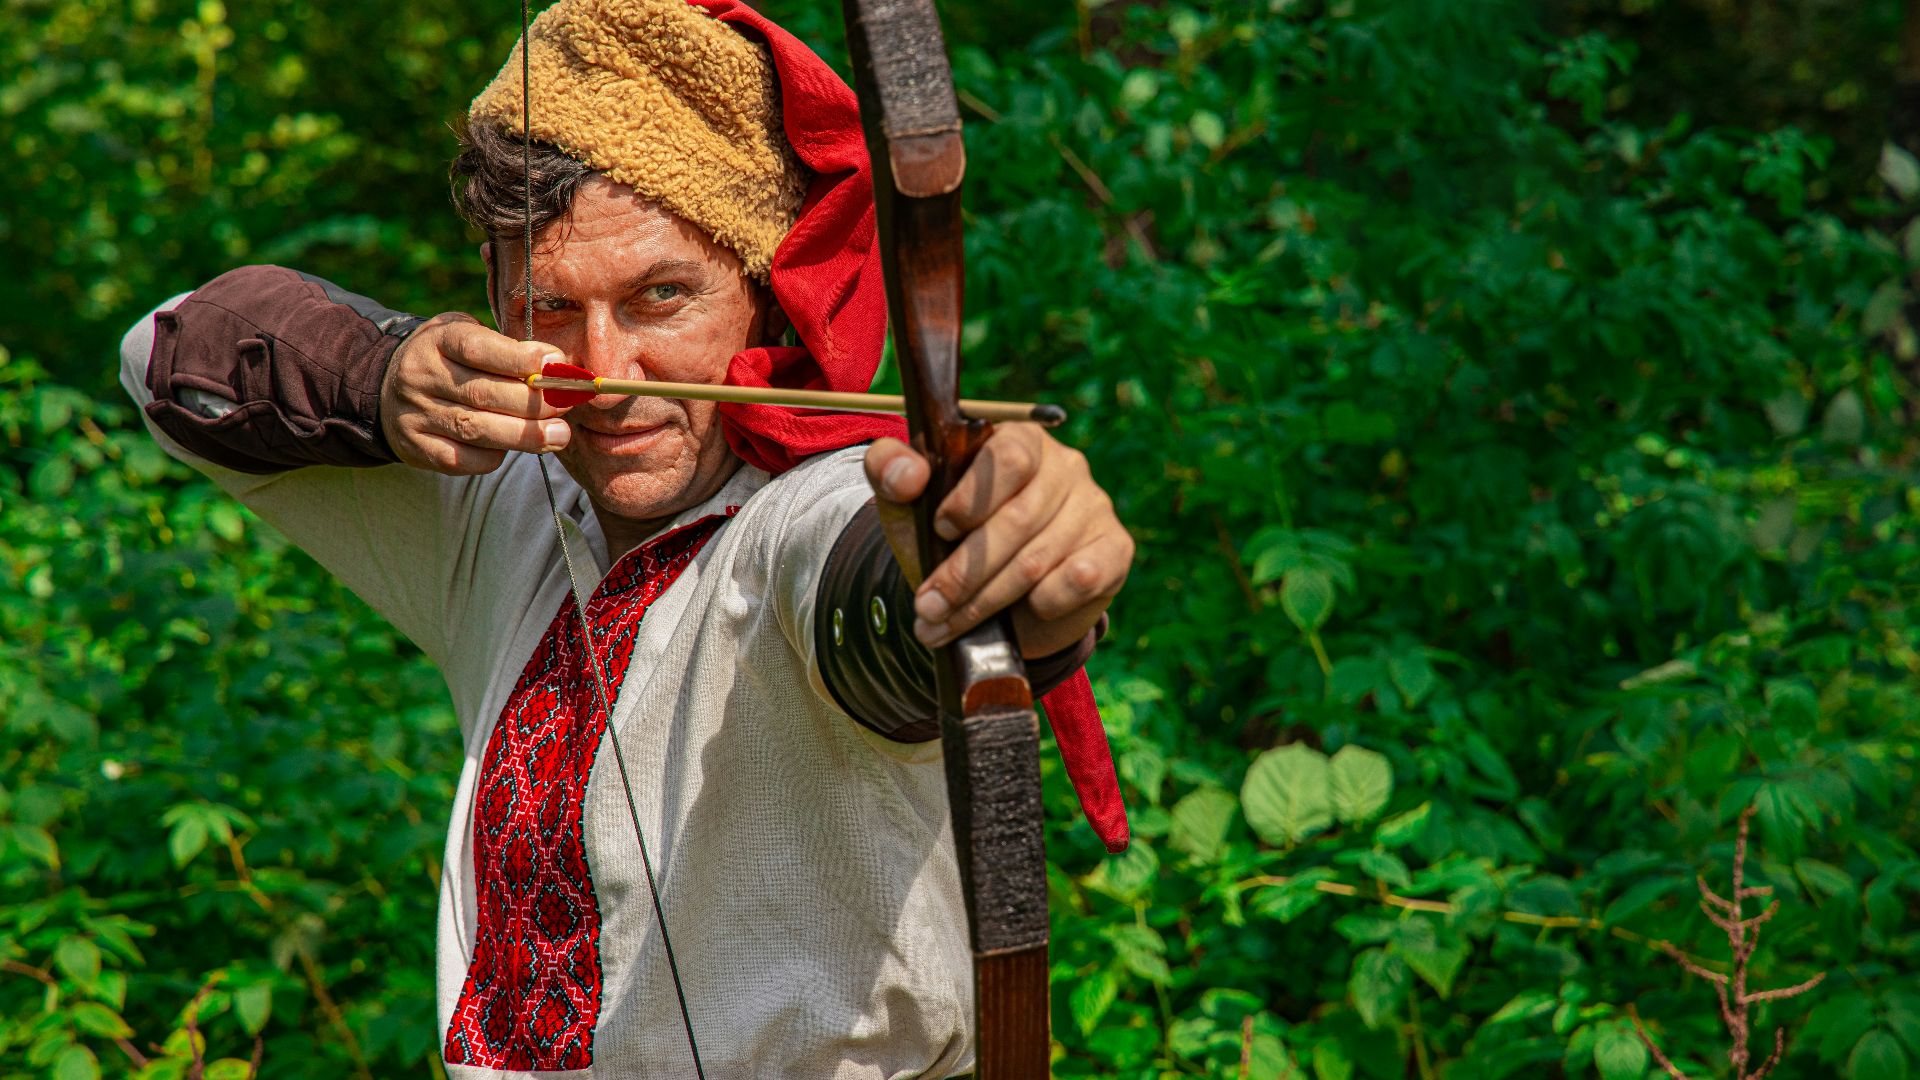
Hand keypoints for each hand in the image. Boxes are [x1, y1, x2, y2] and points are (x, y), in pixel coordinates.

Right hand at [380, 313, 570, 474]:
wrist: (387, 387)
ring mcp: (415, 414)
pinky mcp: (415, 447)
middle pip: (481, 393)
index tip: (556, 364)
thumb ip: (506, 347)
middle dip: (532, 403)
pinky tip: (513, 449)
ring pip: (474, 429)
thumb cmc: (450, 359)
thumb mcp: (468, 335)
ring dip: (523, 435)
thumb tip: (555, 366)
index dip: (519, 358)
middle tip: (566, 406)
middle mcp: (421, 376)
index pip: (478, 348)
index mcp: (438, 340)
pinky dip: (492, 457)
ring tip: (558, 435)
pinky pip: (460, 459)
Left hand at [864, 423, 1132, 658]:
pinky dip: (1045, 601)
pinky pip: (1082, 577)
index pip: (1008, 457)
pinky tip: (1020, 613)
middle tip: (927, 604)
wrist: (992, 593)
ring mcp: (1094, 505)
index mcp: (1017, 440)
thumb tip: (907, 473)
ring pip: (1040, 558)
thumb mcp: (910, 505)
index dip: (973, 497)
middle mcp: (1064, 466)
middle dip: (965, 570)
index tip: (941, 528)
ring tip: (944, 623)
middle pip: (1020, 517)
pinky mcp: (1115, 548)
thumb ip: (891, 472)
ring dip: (986, 600)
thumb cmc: (950, 536)